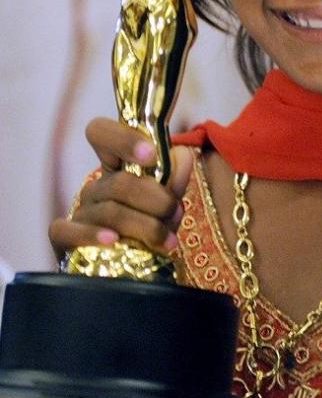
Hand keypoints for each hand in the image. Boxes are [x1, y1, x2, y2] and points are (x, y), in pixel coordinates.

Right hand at [48, 119, 193, 256]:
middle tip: (176, 213)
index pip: (101, 133)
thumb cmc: (152, 223)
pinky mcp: (64, 238)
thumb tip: (182, 155)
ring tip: (167, 240)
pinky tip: (114, 241)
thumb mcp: (169, 200)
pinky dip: (92, 235)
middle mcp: (95, 186)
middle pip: (119, 182)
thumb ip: (175, 178)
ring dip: (147, 226)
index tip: (151, 155)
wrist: (135, 263)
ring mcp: (80, 212)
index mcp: (116, 167)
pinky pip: (69, 231)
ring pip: (109, 211)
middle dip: (156, 199)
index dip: (123, 139)